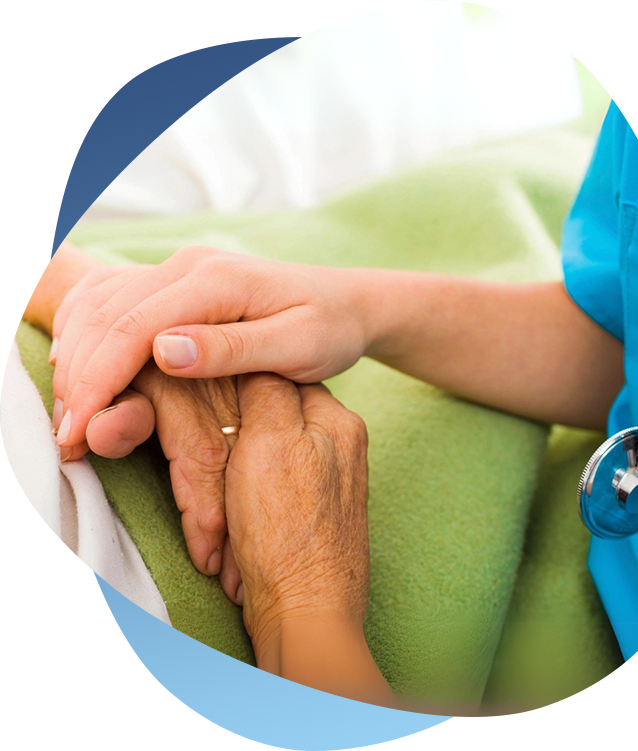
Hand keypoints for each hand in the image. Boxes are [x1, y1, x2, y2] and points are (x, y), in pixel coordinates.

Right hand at [50, 245, 371, 449]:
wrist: (346, 304)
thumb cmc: (330, 329)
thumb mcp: (296, 346)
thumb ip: (232, 348)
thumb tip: (163, 351)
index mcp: (217, 281)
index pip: (134, 327)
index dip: (99, 380)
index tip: (80, 430)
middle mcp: (190, 266)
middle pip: (105, 314)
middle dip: (78, 376)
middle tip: (67, 435)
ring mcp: (181, 269)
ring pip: (100, 303)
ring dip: (76, 356)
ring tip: (72, 413)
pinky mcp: (179, 283)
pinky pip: (113, 299)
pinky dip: (87, 333)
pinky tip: (83, 369)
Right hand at [224, 373, 390, 705]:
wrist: (306, 614)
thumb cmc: (288, 532)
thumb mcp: (272, 442)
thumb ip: (267, 391)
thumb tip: (259, 355)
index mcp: (334, 419)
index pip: (277, 375)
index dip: (231, 383)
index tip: (202, 395)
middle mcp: (338, 443)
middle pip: (268, 417)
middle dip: (230, 444)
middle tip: (210, 470)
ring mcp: (328, 478)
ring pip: (263, 457)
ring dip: (233, 482)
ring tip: (224, 519)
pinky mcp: (311, 509)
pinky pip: (269, 490)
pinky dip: (245, 507)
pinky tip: (235, 530)